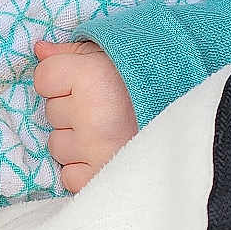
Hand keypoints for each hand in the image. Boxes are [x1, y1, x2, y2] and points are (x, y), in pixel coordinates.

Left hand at [32, 41, 136, 192]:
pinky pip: (70, 176)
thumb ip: (71, 52)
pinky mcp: (102, 178)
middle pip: (50, 113)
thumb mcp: (110, 55)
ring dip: (76, 141)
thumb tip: (40, 51)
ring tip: (108, 131)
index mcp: (92, 78)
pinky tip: (106, 154)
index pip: (43, 78)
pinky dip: (83, 169)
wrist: (190, 121)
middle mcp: (92, 116)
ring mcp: (96, 151)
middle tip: (105, 108)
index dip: (61, 78)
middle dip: (71, 111)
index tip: (88, 81)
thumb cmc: (147, 82)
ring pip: (58, 147)